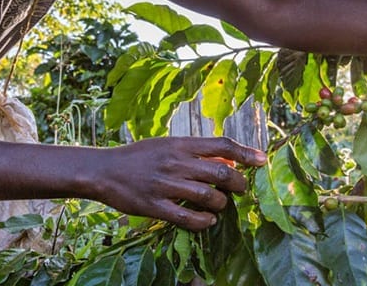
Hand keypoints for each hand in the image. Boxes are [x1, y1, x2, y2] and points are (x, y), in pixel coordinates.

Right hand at [90, 136, 266, 230]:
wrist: (103, 170)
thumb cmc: (139, 157)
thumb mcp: (166, 146)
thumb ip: (195, 152)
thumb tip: (228, 161)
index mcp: (180, 144)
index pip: (222, 145)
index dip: (247, 153)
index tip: (263, 160)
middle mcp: (176, 163)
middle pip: (222, 173)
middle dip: (239, 184)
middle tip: (241, 189)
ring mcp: (165, 185)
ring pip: (208, 197)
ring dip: (221, 204)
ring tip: (219, 206)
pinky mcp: (154, 206)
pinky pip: (187, 218)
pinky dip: (204, 222)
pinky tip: (208, 221)